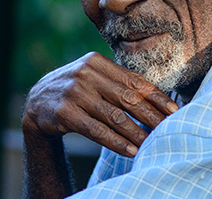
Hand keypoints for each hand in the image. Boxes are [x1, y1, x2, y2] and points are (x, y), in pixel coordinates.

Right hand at [22, 52, 178, 156]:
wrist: (37, 101)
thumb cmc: (76, 90)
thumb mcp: (93, 77)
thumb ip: (118, 82)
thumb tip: (158, 99)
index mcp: (97, 61)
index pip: (134, 80)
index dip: (156, 97)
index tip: (174, 111)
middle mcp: (85, 73)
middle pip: (127, 98)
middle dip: (151, 116)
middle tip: (169, 130)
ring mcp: (74, 92)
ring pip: (114, 116)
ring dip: (137, 133)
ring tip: (152, 144)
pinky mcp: (65, 112)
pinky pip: (97, 130)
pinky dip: (116, 142)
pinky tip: (131, 150)